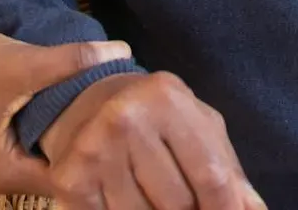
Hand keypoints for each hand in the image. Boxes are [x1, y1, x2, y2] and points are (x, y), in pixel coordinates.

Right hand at [0, 20, 132, 197]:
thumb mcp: (24, 64)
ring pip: (61, 155)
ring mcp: (11, 159)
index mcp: (14, 173)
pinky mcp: (12, 140)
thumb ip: (72, 61)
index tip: (131, 129)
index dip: (104, 154)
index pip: (76, 180)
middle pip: (71, 170)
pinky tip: (92, 105)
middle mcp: (13, 176)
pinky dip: (68, 128)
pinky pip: (49, 142)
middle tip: (132, 118)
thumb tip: (123, 51)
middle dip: (99, 146)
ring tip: (118, 109)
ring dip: (84, 135)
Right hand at [41, 70, 262, 209]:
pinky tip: (126, 198)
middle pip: (178, 204)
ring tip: (153, 196)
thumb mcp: (198, 126)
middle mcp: (126, 119)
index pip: (211, 176)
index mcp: (167, 99)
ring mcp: (94, 150)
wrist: (86, 100)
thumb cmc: (157, 117)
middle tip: (185, 204)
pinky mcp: (69, 179)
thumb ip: (228, 168)